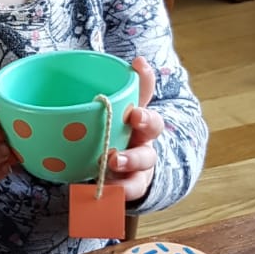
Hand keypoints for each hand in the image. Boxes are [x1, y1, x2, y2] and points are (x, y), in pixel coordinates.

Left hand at [105, 56, 162, 204]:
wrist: (132, 177)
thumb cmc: (119, 140)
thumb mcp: (115, 116)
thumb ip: (111, 93)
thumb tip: (125, 61)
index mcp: (139, 116)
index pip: (145, 92)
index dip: (145, 78)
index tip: (139, 65)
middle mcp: (145, 137)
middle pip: (153, 126)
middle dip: (145, 120)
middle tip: (134, 115)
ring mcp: (142, 164)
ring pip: (143, 162)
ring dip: (130, 161)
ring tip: (113, 160)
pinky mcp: (133, 188)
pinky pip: (127, 192)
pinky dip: (115, 193)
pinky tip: (101, 193)